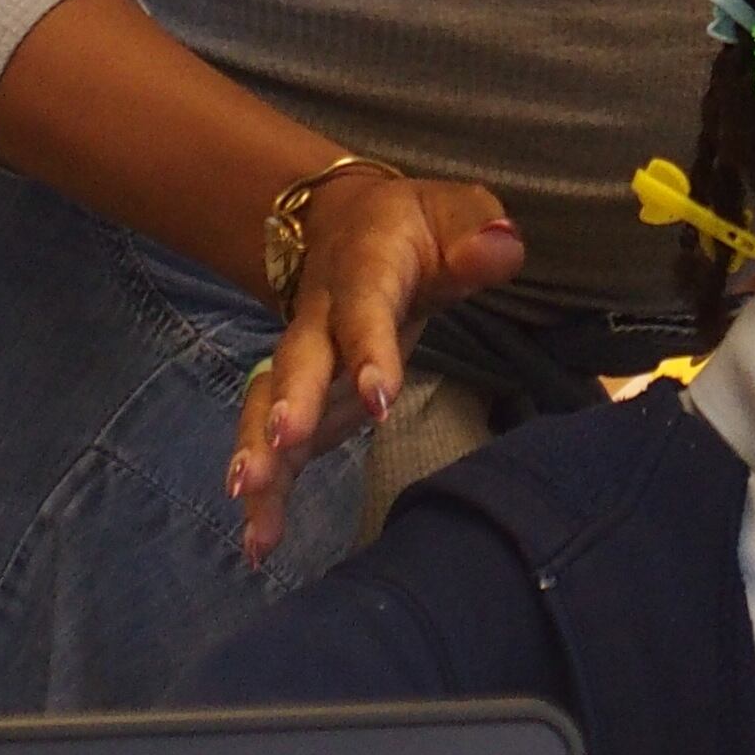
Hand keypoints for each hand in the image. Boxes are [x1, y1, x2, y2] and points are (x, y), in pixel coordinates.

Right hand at [228, 173, 524, 566]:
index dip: (371, 350)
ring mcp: (304, 355)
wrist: (347, 222)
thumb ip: (478, 233)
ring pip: (271, 404)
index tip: (378, 399)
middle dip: (290, 404)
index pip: (367, 310)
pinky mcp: (299, 394)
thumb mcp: (456, 212)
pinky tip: (259, 542)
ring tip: (254, 510)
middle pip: (301, 360)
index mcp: (365, 269)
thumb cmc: (418, 226)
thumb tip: (500, 247)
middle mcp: (321, 315)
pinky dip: (267, 490)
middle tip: (282, 445)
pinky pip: (275, 439)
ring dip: (263, 457)